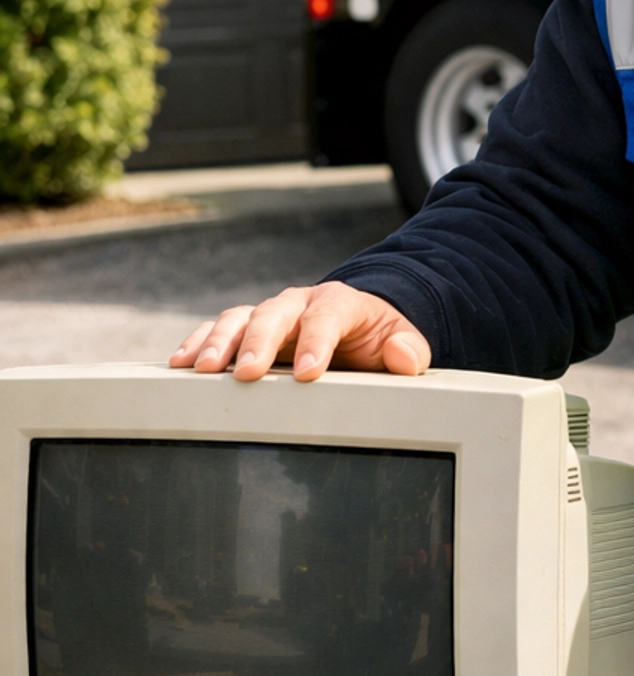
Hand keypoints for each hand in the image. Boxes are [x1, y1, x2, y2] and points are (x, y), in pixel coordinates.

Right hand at [169, 284, 430, 382]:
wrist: (358, 325)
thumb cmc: (377, 337)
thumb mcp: (401, 341)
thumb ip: (409, 350)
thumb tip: (403, 356)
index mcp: (339, 303)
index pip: (327, 315)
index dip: (317, 341)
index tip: (310, 372)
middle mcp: (298, 304)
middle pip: (274, 314)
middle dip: (258, 342)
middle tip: (246, 371)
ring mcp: (269, 316)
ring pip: (239, 319)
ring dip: (219, 343)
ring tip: (202, 369)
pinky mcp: (247, 331)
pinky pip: (217, 330)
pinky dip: (198, 343)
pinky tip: (181, 364)